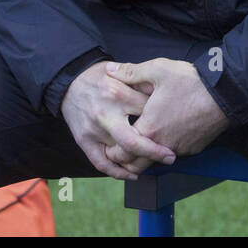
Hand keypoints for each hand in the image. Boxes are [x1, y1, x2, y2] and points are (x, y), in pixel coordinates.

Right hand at [61, 61, 176, 180]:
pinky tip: (133, 174)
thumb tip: (166, 92)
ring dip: (139, 161)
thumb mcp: (124, 72)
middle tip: (171, 156)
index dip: (164, 118)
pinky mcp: (84, 140)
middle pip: (133, 139)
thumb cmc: (102, 76)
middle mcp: (106, 114)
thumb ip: (143, 82)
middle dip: (154, 151)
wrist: (69, 82)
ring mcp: (94, 130)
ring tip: (156, 163)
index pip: (148, 111)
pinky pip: (101, 163)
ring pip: (118, 154)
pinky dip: (117, 173)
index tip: (177, 124)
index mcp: (118, 93)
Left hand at [107, 58, 229, 158]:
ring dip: (145, 157)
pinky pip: (174, 154)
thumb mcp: (159, 69)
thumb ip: (131, 72)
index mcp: (148, 127)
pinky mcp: (193, 148)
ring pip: (155, 163)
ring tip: (141, 145)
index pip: (120, 151)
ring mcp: (179, 148)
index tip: (108, 144)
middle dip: (125, 160)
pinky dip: (166, 149)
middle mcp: (162, 144)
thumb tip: (110, 70)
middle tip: (120, 150)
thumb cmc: (192, 81)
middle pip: (135, 165)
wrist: (226, 93)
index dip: (110, 150)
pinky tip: (167, 135)